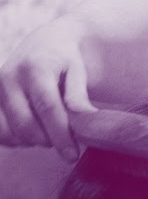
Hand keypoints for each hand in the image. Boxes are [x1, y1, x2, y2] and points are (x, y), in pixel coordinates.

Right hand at [0, 21, 94, 159]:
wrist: (44, 44)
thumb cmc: (66, 60)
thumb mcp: (78, 71)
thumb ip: (79, 95)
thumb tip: (86, 119)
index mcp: (34, 67)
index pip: (47, 107)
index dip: (60, 134)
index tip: (72, 154)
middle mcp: (9, 77)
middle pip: (26, 124)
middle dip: (48, 140)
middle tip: (64, 141)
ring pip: (10, 132)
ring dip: (32, 141)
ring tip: (49, 131)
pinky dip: (16, 139)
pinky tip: (33, 130)